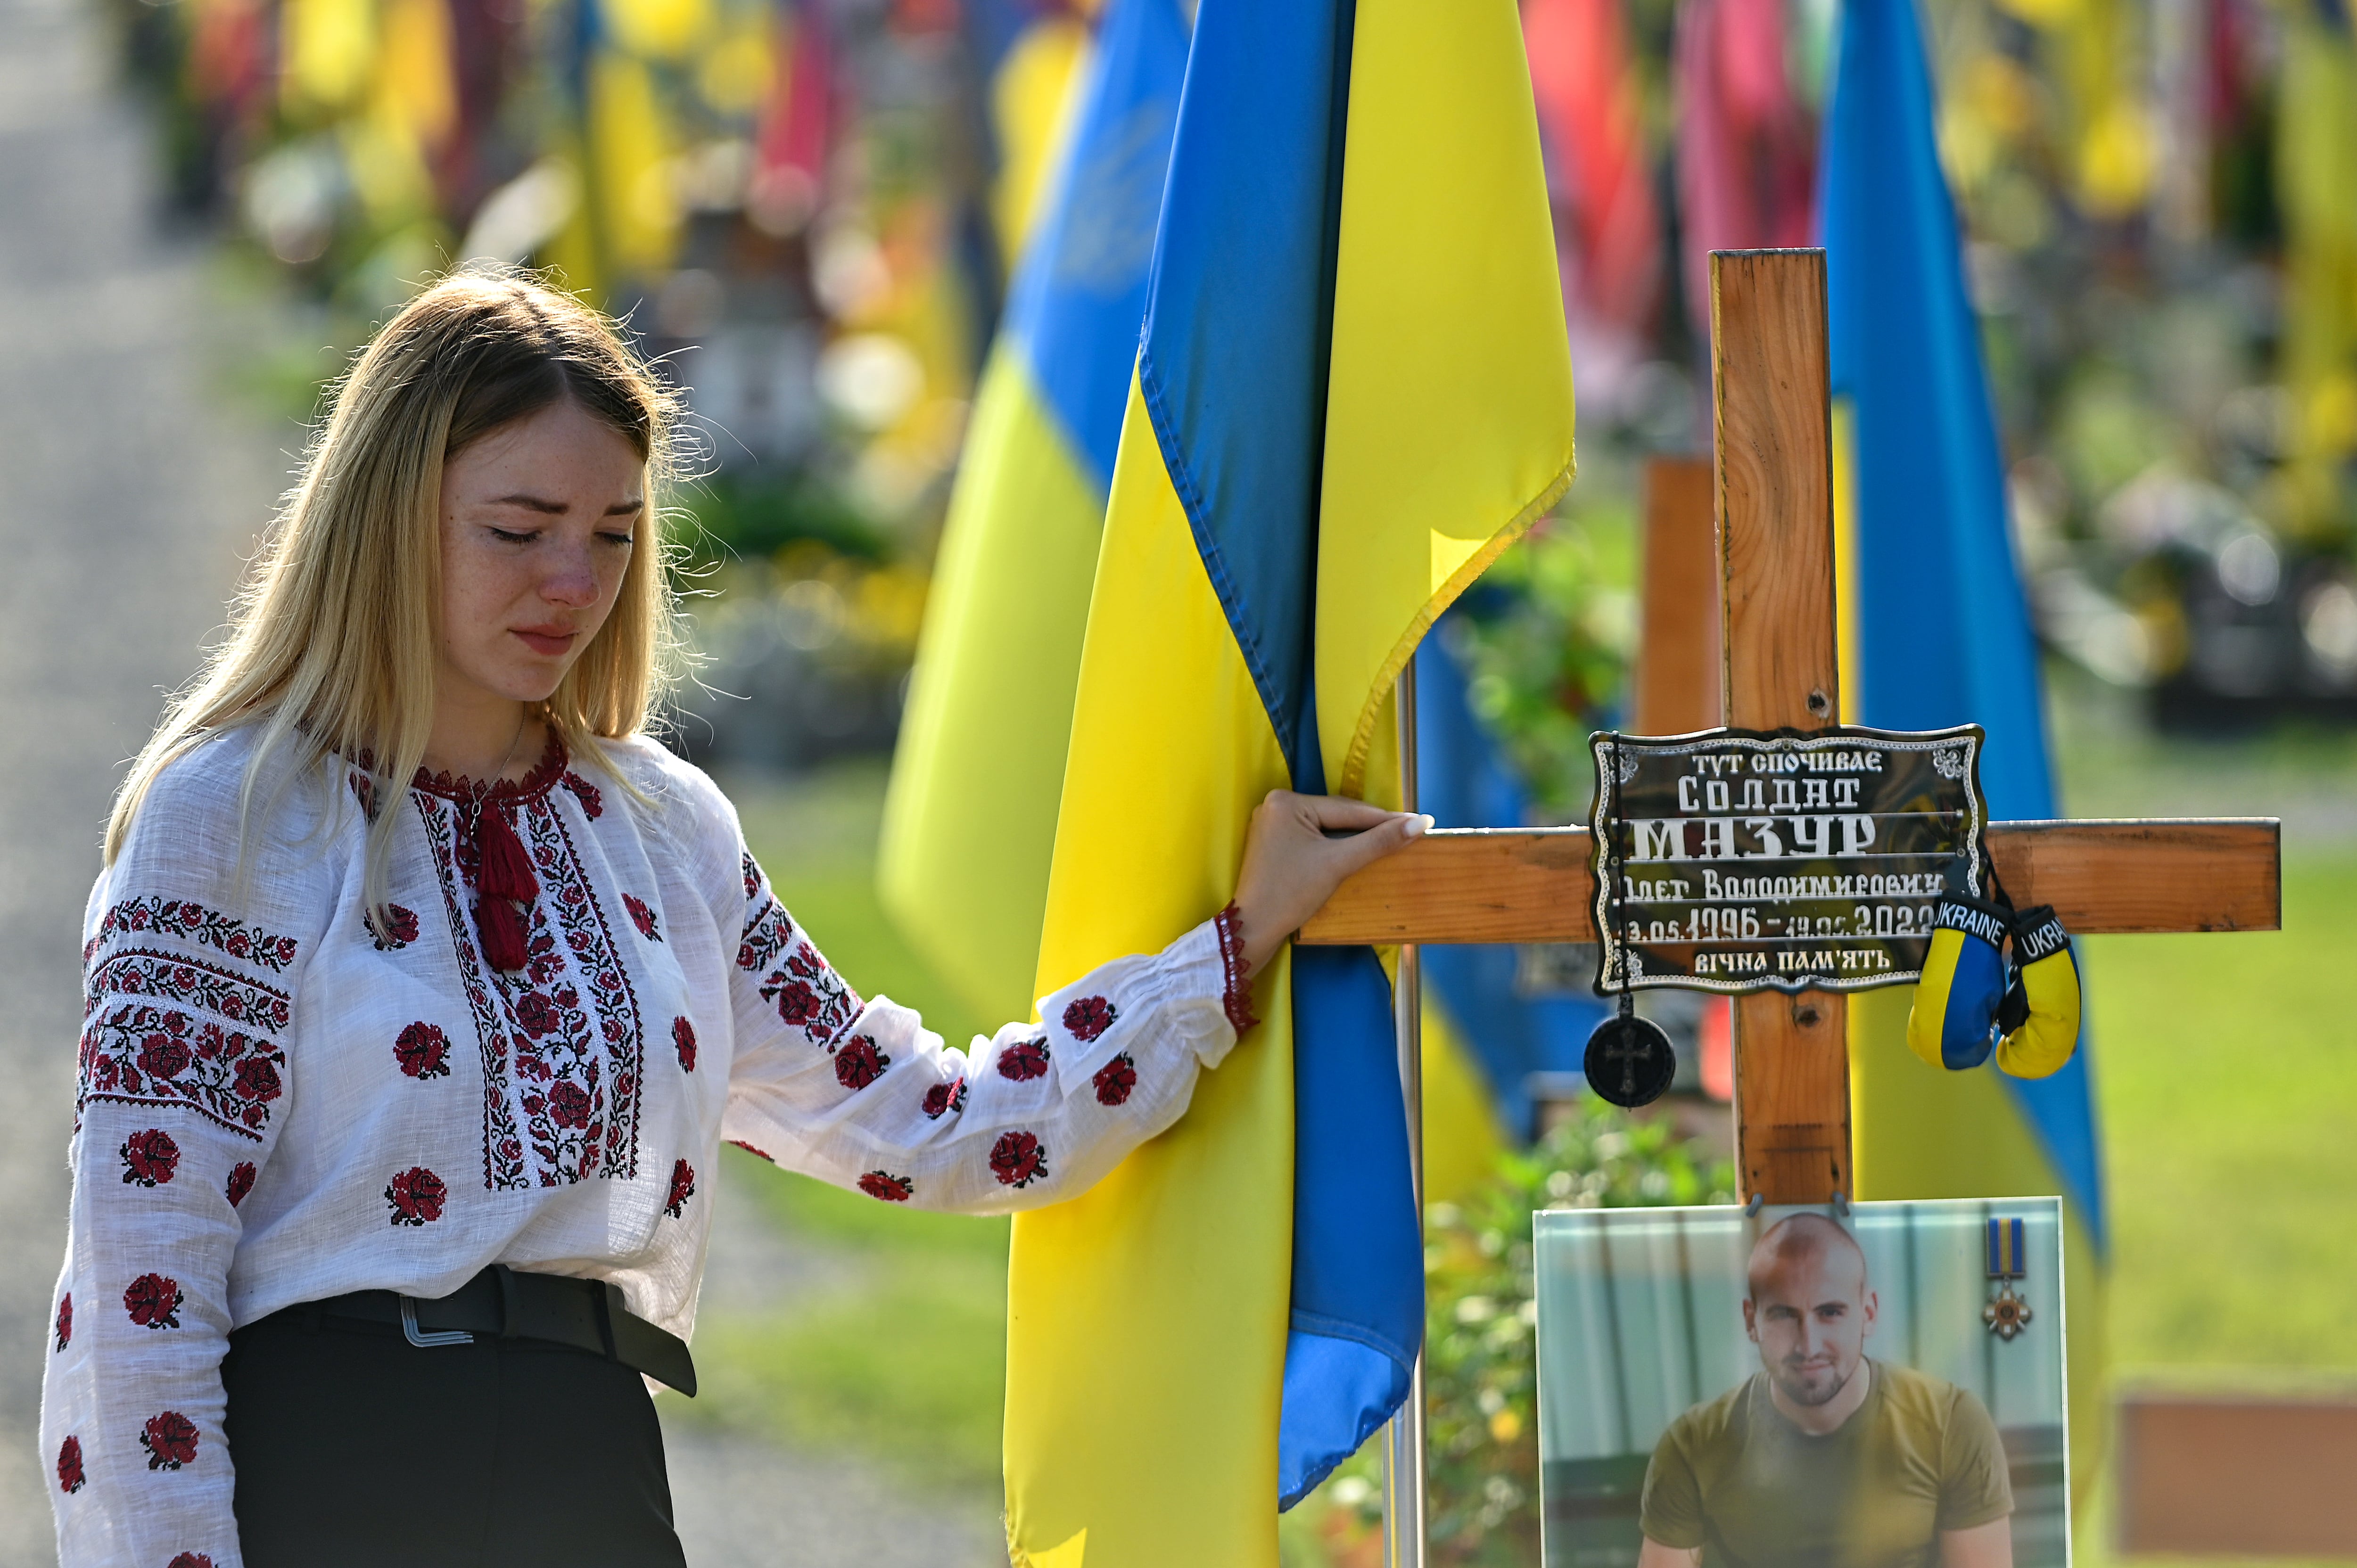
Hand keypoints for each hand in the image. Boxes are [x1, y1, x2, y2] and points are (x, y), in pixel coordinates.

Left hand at [1232, 791, 1431, 977]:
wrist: (1253, 928)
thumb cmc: (1291, 894)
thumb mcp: (1338, 864)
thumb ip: (1378, 842)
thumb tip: (1419, 823)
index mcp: (1286, 802)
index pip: (1347, 810)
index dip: (1385, 818)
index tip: (1420, 820)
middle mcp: (1276, 805)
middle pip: (1336, 815)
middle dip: (1371, 826)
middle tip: (1409, 829)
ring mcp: (1272, 823)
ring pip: (1326, 826)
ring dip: (1355, 834)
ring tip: (1390, 838)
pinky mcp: (1273, 841)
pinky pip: (1313, 836)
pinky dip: (1336, 843)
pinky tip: (1358, 848)